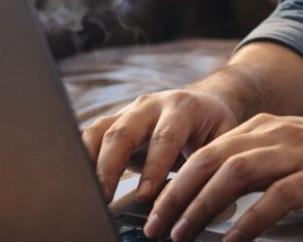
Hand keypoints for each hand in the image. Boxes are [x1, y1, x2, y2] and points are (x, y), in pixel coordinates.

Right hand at [82, 88, 242, 203]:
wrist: (204, 101)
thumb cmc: (213, 125)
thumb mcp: (223, 140)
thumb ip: (210, 164)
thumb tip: (201, 201)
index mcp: (182, 107)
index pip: (164, 137)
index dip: (153, 167)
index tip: (144, 196)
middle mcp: (150, 105)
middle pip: (123, 132)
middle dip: (111, 166)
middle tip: (105, 196)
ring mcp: (128, 111)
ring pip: (100, 131)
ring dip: (90, 162)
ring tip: (87, 190)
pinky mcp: (114, 121)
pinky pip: (91, 135)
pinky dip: (82, 156)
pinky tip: (79, 178)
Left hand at [143, 113, 302, 241]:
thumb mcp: (292, 155)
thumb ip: (256, 167)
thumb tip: (213, 196)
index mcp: (264, 127)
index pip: (206, 151)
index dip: (175, 181)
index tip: (154, 212)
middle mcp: (275, 133)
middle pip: (210, 160)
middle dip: (177, 195)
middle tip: (157, 228)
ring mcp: (297, 152)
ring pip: (234, 175)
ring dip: (202, 207)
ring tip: (184, 236)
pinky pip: (274, 198)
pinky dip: (249, 221)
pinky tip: (233, 241)